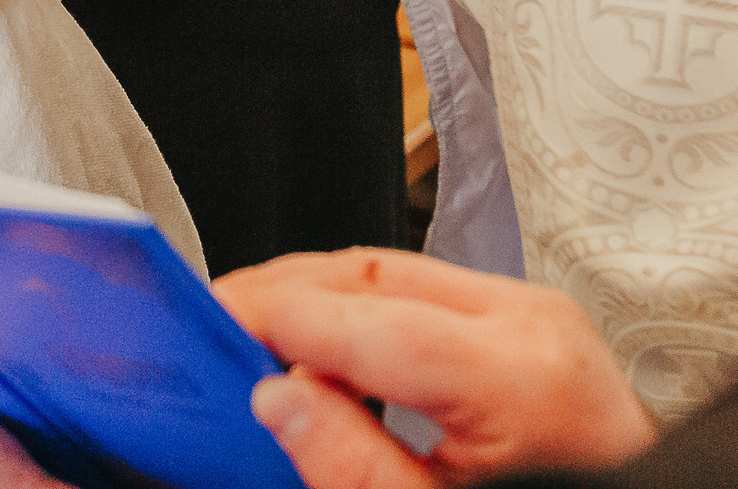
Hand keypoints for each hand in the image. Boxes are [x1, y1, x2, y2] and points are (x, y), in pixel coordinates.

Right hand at [214, 250, 658, 486]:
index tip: (207, 320)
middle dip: (279, 294)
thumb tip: (276, 398)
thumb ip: (354, 467)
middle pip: (369, 276)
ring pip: (387, 270)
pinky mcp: (523, 314)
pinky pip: (418, 287)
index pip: (364, 319)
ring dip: (312, 295)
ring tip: (251, 337)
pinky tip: (319, 346)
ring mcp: (530, 308)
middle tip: (209, 327)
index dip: (273, 313)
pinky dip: (355, 307)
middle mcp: (528, 320)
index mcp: (518, 376)